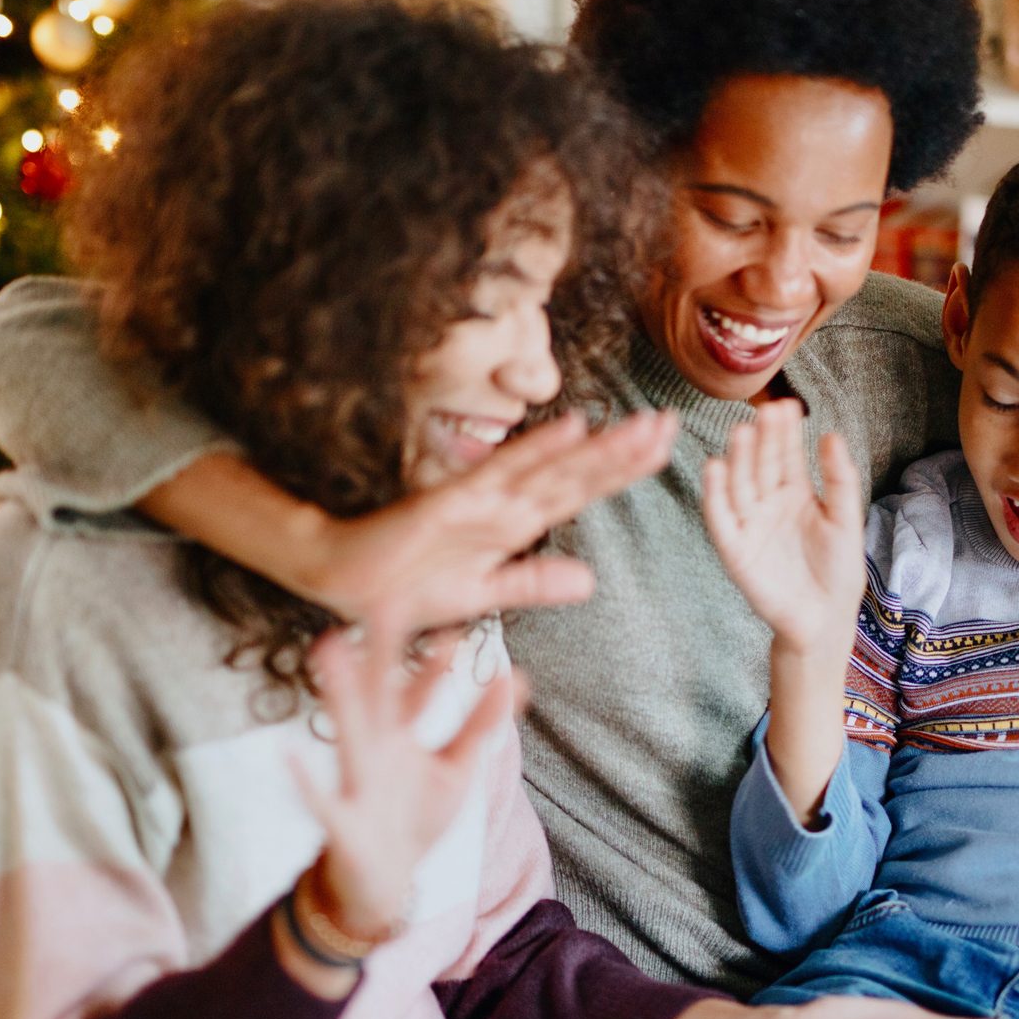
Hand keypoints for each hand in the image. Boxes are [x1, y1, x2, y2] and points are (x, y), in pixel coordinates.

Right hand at [290, 608, 514, 935]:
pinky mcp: (341, 822)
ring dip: (341, 692)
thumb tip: (516, 677)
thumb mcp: (455, 771)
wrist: (383, 884)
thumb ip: (480, 727)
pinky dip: (304, 781)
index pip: (419, 690)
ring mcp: (355, 781)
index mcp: (401, 736)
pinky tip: (286, 754)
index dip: (437, 664)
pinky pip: (321, 799)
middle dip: (382, 655)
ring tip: (329, 647)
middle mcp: (375, 748)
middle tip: (383, 603)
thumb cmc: (415, 818)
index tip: (457, 628)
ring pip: (348, 730)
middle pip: (380, 695)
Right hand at [309, 410, 677, 626]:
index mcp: (514, 528)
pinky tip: (571, 426)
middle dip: (626, 451)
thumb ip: (532, 585)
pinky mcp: (452, 503)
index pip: (579, 494)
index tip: (665, 450)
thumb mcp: (482, 595)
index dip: (622, 473)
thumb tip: (589, 581)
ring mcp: (481, 501)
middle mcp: (505, 506)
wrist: (344, 585)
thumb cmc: (406, 588)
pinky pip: (502, 473)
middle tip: (674, 423)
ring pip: (553, 469)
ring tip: (645, 424)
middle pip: (578, 475)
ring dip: (600, 447)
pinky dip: (537, 450)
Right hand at [701, 399, 865, 653]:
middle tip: (764, 411)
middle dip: (763, 439)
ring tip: (743, 432)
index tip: (786, 404)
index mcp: (795, 494)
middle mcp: (768, 504)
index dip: (785, 432)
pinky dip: (715, 494)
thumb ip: (839, 481)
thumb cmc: (838, 571)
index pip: (786, 455)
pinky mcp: (735, 549)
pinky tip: (715, 467)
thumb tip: (831, 435)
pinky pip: (721, 518)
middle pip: (762, 465)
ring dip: (739, 459)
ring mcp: (749, 524)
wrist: (825, 620)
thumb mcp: (846, 521)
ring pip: (740, 485)